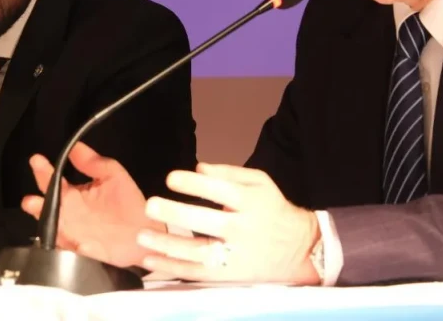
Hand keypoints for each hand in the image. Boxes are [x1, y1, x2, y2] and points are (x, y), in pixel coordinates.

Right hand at [20, 142, 163, 267]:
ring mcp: (72, 234)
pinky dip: (67, 246)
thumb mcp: (113, 175)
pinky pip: (69, 250)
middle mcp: (67, 213)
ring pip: (51, 229)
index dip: (43, 171)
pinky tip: (70, 240)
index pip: (53, 181)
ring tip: (42, 220)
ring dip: (45, 226)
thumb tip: (74, 146)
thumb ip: (93, 162)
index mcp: (73, 194)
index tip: (37, 160)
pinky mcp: (80, 252)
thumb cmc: (128, 202)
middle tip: (31, 199)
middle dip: (35, 203)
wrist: (144, 232)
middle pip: (46, 208)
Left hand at [137, 164, 320, 284]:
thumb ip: (229, 172)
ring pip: (199, 252)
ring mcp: (236, 255)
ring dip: (168, 244)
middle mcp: (244, 228)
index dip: (194, 184)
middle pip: (208, 221)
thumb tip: (198, 168)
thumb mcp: (260, 182)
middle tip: (150, 205)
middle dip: (177, 213)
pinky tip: (151, 260)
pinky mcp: (229, 274)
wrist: (299, 249)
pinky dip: (172, 268)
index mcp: (251, 202)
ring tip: (143, 235)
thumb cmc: (273, 210)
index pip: (220, 190)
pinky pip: (197, 273)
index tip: (171, 178)